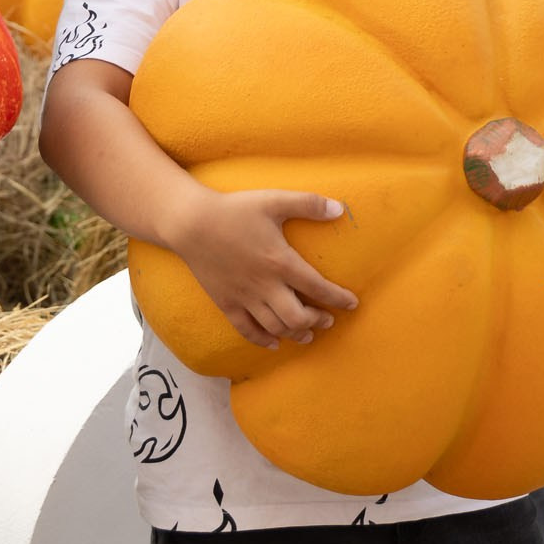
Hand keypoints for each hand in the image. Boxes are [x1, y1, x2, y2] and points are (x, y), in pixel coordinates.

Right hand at [162, 188, 357, 348]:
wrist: (190, 223)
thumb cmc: (234, 210)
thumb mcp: (273, 200)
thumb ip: (308, 204)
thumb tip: (340, 209)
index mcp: (280, 261)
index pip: (318, 287)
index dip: (339, 298)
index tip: (352, 303)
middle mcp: (264, 285)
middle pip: (298, 317)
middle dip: (318, 321)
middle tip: (328, 320)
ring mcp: (244, 297)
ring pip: (276, 328)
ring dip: (296, 333)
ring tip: (308, 332)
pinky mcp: (226, 303)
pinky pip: (247, 330)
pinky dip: (264, 340)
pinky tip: (275, 342)